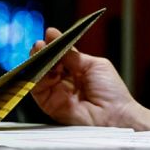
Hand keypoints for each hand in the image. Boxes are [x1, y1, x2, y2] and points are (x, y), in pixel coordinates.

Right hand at [30, 27, 149, 130]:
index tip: (49, 34)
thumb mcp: (93, 65)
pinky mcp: (49, 105)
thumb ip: (72, 55)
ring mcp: (56, 93)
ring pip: (39, 75)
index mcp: (77, 71)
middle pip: (47, 64)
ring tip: (39, 49)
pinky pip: (37, 89)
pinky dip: (36, 76)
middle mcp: (65, 82)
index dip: (54, 45)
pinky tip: (41, 65)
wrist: (114, 115)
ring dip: (37, 61)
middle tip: (40, 43)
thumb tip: (56, 38)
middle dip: (42, 52)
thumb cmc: (111, 91)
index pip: (60, 56)